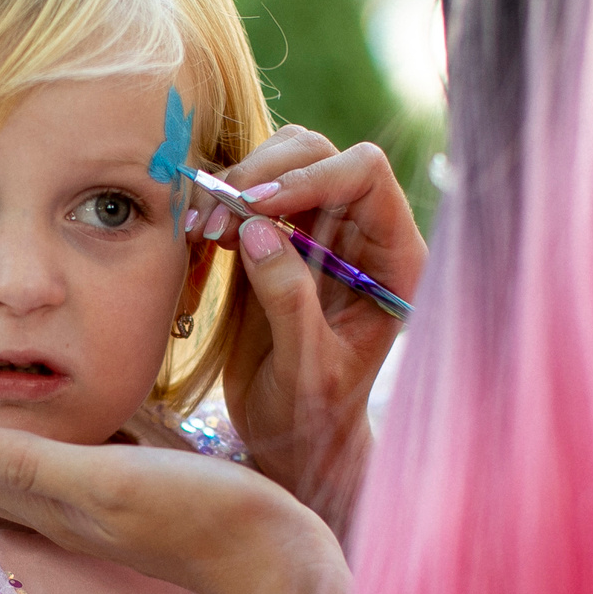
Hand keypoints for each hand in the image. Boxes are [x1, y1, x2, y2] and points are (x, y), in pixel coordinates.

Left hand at [0, 386, 338, 593]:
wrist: (280, 559)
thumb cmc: (200, 517)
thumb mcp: (112, 483)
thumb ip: (33, 465)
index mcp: (46, 505)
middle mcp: (60, 508)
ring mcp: (97, 500)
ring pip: (14, 463)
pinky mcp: (134, 487)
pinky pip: (66, 455)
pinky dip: (38, 432)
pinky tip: (45, 407)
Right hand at [191, 129, 425, 533]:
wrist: (291, 438)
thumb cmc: (312, 414)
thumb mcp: (304, 367)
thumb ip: (288, 300)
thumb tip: (257, 230)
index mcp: (392, 260)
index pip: (365, 176)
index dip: (310, 178)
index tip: (254, 207)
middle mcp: (362, 234)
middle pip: (320, 155)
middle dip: (265, 174)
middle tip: (218, 217)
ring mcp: (319, 232)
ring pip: (283, 162)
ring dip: (237, 185)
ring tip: (205, 230)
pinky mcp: (277, 239)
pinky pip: (250, 194)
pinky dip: (220, 203)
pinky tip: (199, 237)